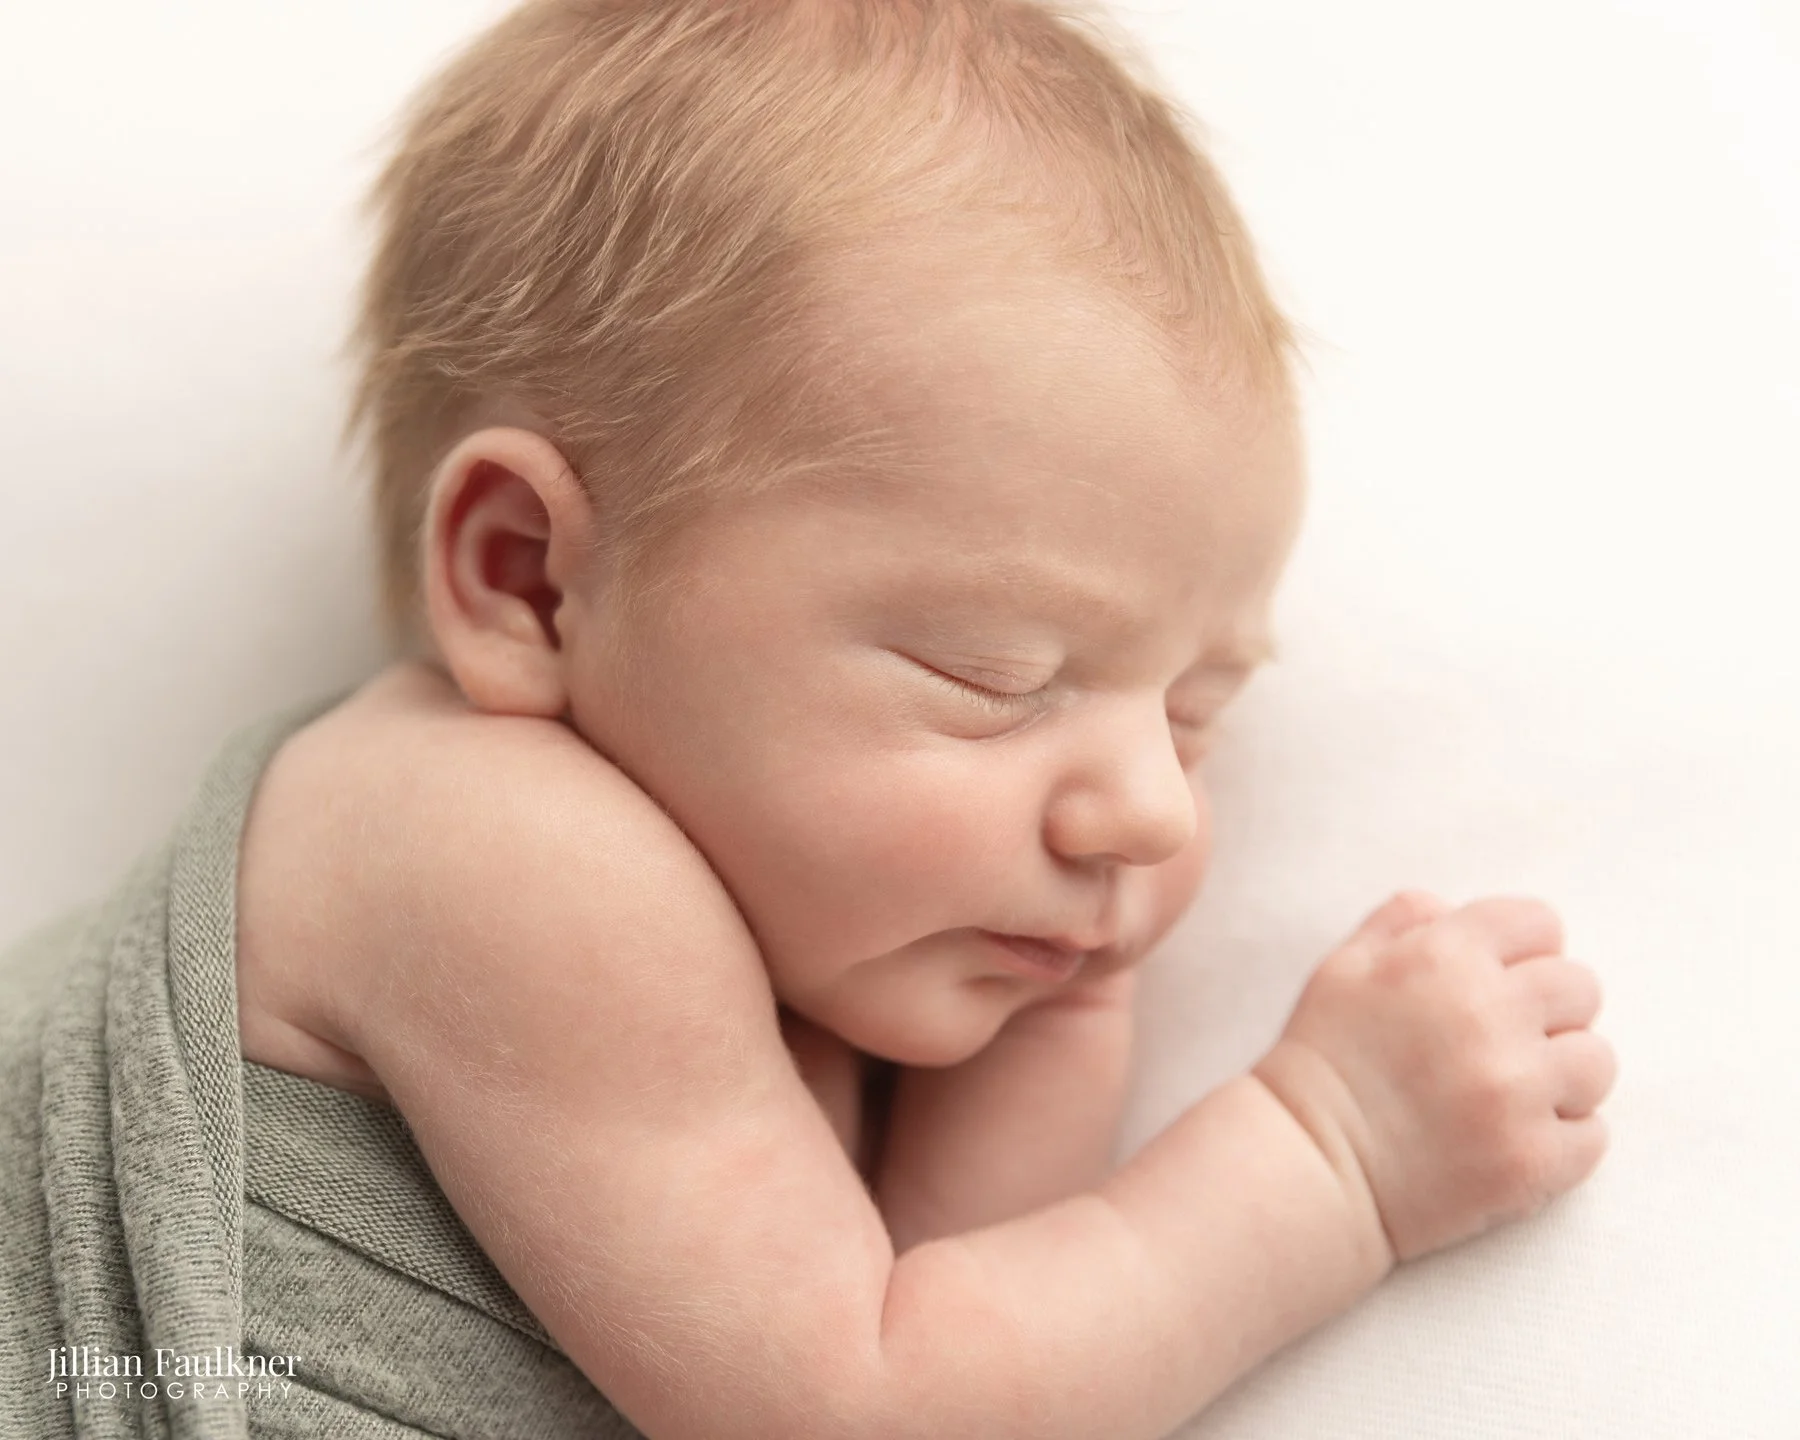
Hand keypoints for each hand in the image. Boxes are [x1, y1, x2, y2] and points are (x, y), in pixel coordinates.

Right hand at [1252, 891, 1616, 1265]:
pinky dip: (1561, 1139)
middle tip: (1501, 1043)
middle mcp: (1490, 1014)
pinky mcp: (1533, 1159)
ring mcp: (1517, 1091)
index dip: (1522, 952)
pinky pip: (1593, 1135)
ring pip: (1596, 1061)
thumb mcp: (1343, 967)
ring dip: (1561, 1076)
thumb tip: (1452, 909)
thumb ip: (1402, 921)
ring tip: (1510, 1094)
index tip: (1500, 983)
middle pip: (1580, 989)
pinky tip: (1510, 1138)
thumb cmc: (1323, 1061)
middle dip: (1546, 1012)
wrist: (1308, 1167)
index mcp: (1444, 956)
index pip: (1540, 924)